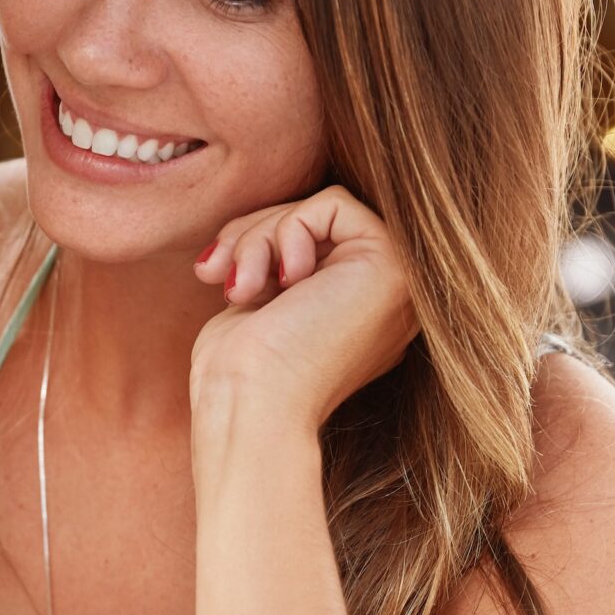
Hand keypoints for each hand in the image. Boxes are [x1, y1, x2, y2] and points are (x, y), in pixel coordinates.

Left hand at [188, 186, 416, 430]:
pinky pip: (334, 203)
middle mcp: (388, 302)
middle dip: (253, 233)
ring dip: (260, 236)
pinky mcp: (394, 267)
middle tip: (219, 275)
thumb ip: (275, 263)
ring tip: (241, 287)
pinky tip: (283, 281)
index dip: (255, 239)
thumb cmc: (240, 376)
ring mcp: (399, 285)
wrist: (252, 411)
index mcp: (359, 315)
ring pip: (321, 210)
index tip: (215, 274)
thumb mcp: (258, 302)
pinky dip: (288, 231)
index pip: (310, 241)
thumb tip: (261, 231)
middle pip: (315, 221)